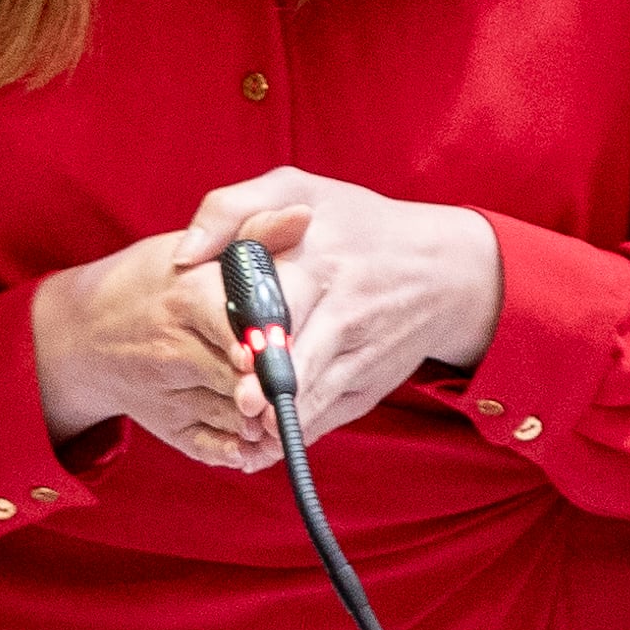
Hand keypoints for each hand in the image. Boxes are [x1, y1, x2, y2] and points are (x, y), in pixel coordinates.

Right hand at [30, 230, 281, 471]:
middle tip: (301, 386)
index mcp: (188, 297)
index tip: (289, 348)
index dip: (269, 343)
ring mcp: (169, 394)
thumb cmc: (153, 283)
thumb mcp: (200, 249)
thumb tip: (305, 215)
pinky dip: (241, 450)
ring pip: (235, 415)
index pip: (238, 326)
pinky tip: (261, 441)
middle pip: (242, 378)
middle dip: (275, 386)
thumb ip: (257, 233)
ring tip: (291, 410)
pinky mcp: (169, 427)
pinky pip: (213, 447)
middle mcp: (175, 349)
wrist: (83, 334)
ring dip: (268, 420)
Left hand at [173, 167, 502, 448]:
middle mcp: (344, 311)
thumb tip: (184, 257)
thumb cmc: (356, 224)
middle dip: (265, 387)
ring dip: (275, 421)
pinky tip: (262, 441)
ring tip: (243, 432)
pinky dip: (294, 433)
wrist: (445, 271)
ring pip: (311, 399)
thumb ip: (230, 209)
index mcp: (319, 260)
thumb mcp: (298, 188)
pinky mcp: (366, 389)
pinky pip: (324, 418)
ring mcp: (359, 356)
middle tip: (238, 403)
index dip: (251, 331)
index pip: (276, 299)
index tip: (232, 351)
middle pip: (297, 360)